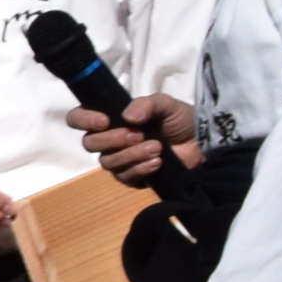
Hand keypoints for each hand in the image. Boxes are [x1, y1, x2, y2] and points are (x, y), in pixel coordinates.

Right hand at [69, 93, 202, 185]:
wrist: (203, 142)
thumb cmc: (181, 120)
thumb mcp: (166, 104)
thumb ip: (146, 104)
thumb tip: (127, 117)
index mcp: (110, 118)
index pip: (78, 119)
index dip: (83, 120)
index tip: (104, 121)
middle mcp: (109, 140)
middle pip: (89, 144)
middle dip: (113, 139)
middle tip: (138, 134)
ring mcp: (119, 160)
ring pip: (108, 162)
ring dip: (132, 154)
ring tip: (157, 147)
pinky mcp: (132, 177)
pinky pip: (125, 177)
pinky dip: (141, 168)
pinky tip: (158, 162)